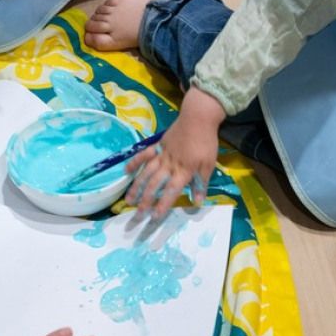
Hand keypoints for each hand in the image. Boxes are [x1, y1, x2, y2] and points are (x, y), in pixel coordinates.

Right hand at [125, 86, 224, 218]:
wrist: (197, 118)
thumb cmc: (205, 143)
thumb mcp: (209, 165)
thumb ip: (201, 184)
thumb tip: (196, 203)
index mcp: (183, 171)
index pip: (171, 191)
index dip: (162, 205)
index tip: (154, 217)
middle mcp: (169, 165)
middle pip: (155, 185)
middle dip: (146, 201)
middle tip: (137, 214)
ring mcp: (161, 155)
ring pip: (146, 173)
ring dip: (136, 187)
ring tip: (128, 199)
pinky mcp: (157, 146)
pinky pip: (143, 155)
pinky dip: (134, 163)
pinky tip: (126, 172)